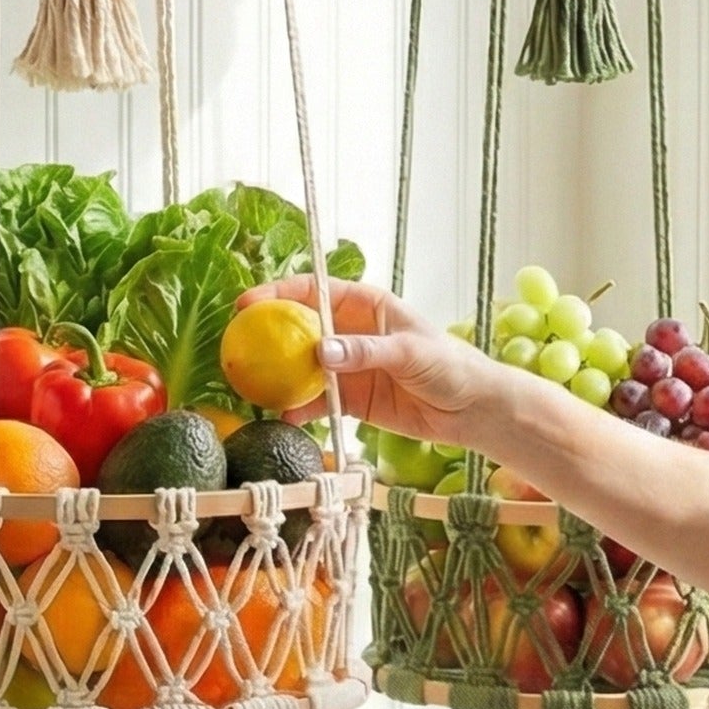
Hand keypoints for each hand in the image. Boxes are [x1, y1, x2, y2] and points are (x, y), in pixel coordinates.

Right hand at [238, 276, 508, 449]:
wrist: (470, 410)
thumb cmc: (450, 366)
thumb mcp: (410, 353)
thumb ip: (366, 351)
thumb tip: (321, 351)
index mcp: (366, 306)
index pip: (315, 291)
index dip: (278, 293)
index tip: (248, 303)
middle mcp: (350, 332)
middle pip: (298, 328)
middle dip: (267, 335)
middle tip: (238, 347)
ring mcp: (347, 366)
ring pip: (301, 367)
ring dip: (278, 376)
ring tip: (252, 387)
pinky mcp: (349, 399)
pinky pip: (315, 400)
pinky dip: (298, 407)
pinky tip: (285, 417)